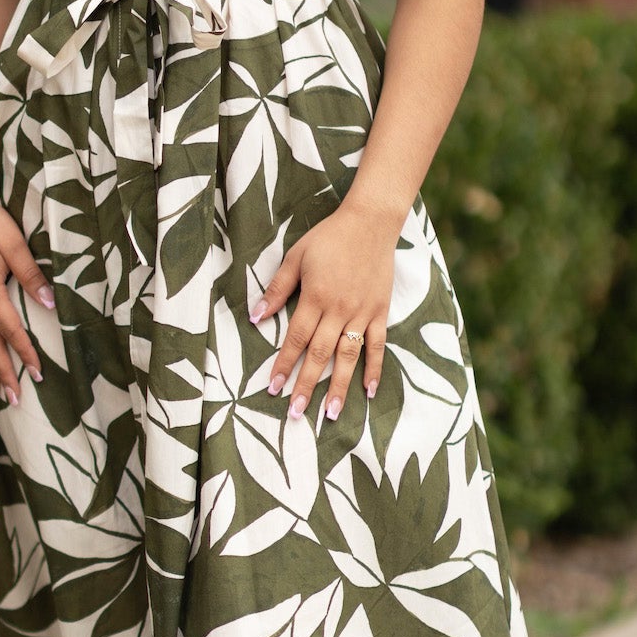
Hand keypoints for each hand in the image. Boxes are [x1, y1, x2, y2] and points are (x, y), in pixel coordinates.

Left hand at [249, 199, 398, 426]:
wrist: (370, 223)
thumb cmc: (329, 238)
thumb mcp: (296, 257)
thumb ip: (277, 289)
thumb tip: (255, 317)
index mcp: (316, 296)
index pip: (296, 338)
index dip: (284, 364)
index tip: (273, 388)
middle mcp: (340, 309)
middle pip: (320, 354)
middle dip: (306, 385)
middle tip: (295, 413)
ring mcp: (363, 312)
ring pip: (349, 355)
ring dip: (339, 386)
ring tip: (331, 413)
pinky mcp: (381, 311)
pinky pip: (378, 345)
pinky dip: (374, 368)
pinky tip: (369, 390)